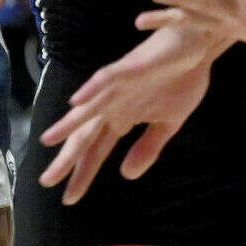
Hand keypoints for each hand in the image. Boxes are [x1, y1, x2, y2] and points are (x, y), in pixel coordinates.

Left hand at [37, 23, 217, 203]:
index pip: (96, 150)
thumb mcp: (169, 123)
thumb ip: (148, 147)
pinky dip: (91, 89)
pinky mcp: (129, 67)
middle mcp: (114, 104)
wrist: (199, 46)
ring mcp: (119, 86)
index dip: (83, 173)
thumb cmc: (183, 78)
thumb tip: (126, 175)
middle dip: (67, 159)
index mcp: (123, 118)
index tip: (70, 198)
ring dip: (68, 123)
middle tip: (46, 181)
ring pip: (88, 108)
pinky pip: (106, 78)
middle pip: (85, 134)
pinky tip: (77, 101)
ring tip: (48, 140)